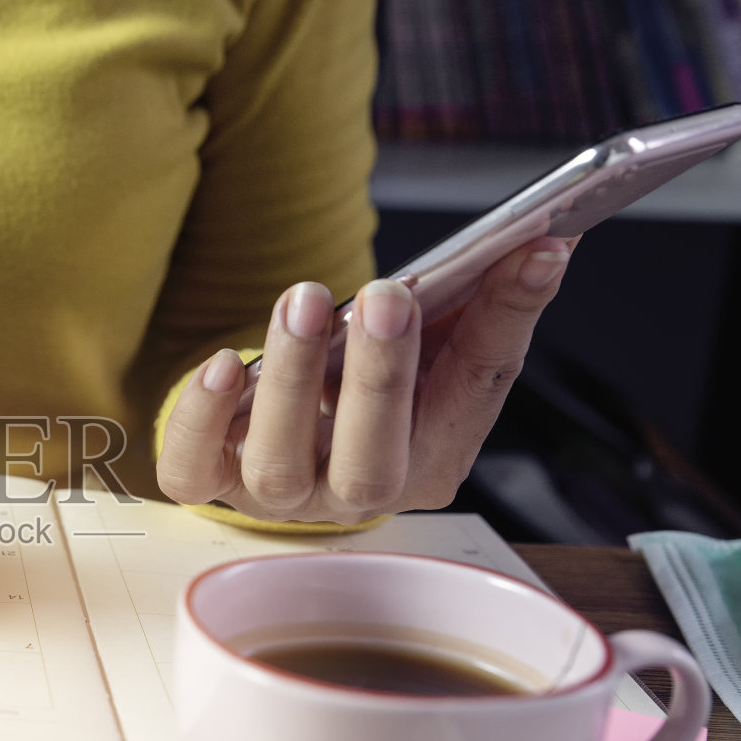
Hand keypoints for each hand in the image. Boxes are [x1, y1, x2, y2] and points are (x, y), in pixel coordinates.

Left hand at [156, 236, 575, 523]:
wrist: (284, 427)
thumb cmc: (368, 387)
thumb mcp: (435, 346)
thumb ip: (491, 305)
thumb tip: (549, 244)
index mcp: (428, 463)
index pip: (468, 405)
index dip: (500, 327)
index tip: (528, 249)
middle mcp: (352, 494)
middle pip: (369, 466)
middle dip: (381, 380)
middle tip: (390, 298)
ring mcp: (276, 495)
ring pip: (279, 466)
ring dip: (292, 381)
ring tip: (307, 303)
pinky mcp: (209, 480)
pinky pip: (191, 472)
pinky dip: (203, 420)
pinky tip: (224, 365)